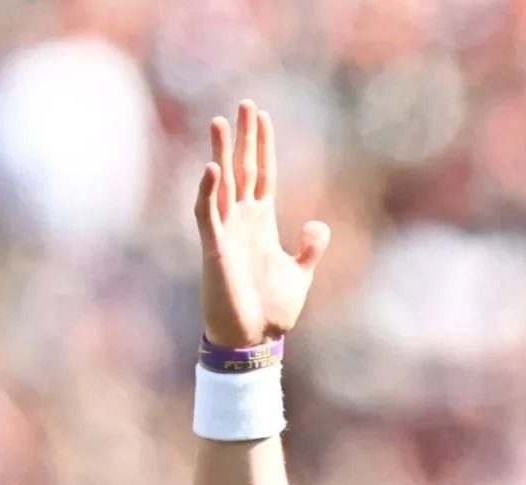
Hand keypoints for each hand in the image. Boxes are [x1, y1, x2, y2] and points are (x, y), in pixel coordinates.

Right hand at [194, 100, 329, 347]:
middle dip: (243, 138)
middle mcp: (241, 220)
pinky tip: (212, 168)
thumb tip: (318, 225)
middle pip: (242, 169)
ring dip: (220, 153)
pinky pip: (207, 213)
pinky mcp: (214, 247)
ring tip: (220, 122)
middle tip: (244, 104)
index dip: (263, 146)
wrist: (253, 339)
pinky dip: (208, 191)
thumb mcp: (299, 275)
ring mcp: (226, 231)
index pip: (262, 175)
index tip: (263, 117)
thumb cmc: (271, 310)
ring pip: (220, 183)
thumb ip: (310, 249)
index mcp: (261, 223)